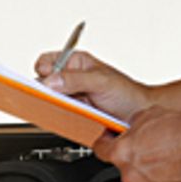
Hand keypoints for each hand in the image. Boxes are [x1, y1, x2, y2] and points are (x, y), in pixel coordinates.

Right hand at [35, 50, 149, 120]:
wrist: (137, 116)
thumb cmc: (127, 93)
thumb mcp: (101, 81)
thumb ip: (75, 79)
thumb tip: (50, 80)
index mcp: (75, 62)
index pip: (45, 62)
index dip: (44, 72)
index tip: (47, 83)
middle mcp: (70, 78)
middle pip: (43, 83)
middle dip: (46, 92)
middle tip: (57, 98)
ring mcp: (70, 96)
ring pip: (48, 101)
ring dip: (54, 106)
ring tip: (70, 109)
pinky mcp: (72, 113)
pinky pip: (57, 115)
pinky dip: (60, 118)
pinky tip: (72, 118)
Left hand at [93, 106, 180, 181]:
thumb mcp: (150, 114)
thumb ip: (133, 124)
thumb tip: (131, 127)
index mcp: (123, 153)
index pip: (99, 149)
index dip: (106, 140)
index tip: (110, 138)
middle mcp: (132, 175)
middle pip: (122, 164)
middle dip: (131, 154)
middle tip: (147, 143)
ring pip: (139, 177)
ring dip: (147, 167)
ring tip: (165, 153)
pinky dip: (160, 177)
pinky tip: (173, 163)